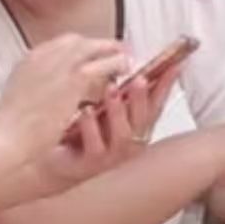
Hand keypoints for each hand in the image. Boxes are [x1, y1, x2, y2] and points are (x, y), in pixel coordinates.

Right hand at [0, 35, 127, 154]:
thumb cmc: (11, 128)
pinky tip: (127, 71)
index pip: (61, 44)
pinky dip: (118, 65)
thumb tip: (55, 87)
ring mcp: (60, 65)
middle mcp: (44, 55)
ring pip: (96, 48)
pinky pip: (106, 64)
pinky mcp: (76, 79)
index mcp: (29, 59)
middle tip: (117, 51)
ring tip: (127, 60)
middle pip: (79, 41)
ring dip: (113, 52)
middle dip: (99, 45)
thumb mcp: (21, 95)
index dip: (80, 49)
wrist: (7, 139)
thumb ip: (39, 84)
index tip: (92, 55)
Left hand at [41, 73, 181, 186]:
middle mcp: (129, 141)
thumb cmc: (79, 133)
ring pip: (123, 134)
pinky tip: (86, 111)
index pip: (156, 102)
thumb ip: (119, 89)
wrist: (50, 162)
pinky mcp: (91, 165)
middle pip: (143, 118)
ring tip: (110, 89)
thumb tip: (128, 58)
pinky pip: (96, 146)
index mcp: (135, 126)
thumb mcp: (104, 107)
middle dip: (142, 97)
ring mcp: (112, 155)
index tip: (174, 65)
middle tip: (139, 78)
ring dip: (118, 110)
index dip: (166, 85)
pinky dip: (92, 127)